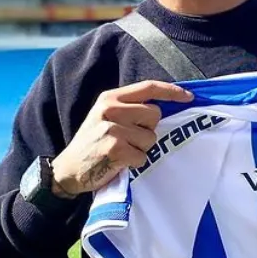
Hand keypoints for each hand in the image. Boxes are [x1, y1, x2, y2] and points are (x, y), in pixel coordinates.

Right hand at [50, 80, 193, 196]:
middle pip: (154, 115)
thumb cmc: (92, 144)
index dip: (171, 91)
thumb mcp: (105, 117)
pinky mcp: (115, 148)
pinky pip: (143, 156)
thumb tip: (163, 108)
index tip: (189, 96)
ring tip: (121, 152)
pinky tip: (118, 163)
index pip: (148, 87)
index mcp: (110, 98)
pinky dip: (135, 163)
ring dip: (141, 149)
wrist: (67, 170)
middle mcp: (111, 109)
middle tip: (127, 140)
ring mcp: (112, 128)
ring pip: (151, 137)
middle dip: (148, 130)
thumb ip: (129, 109)